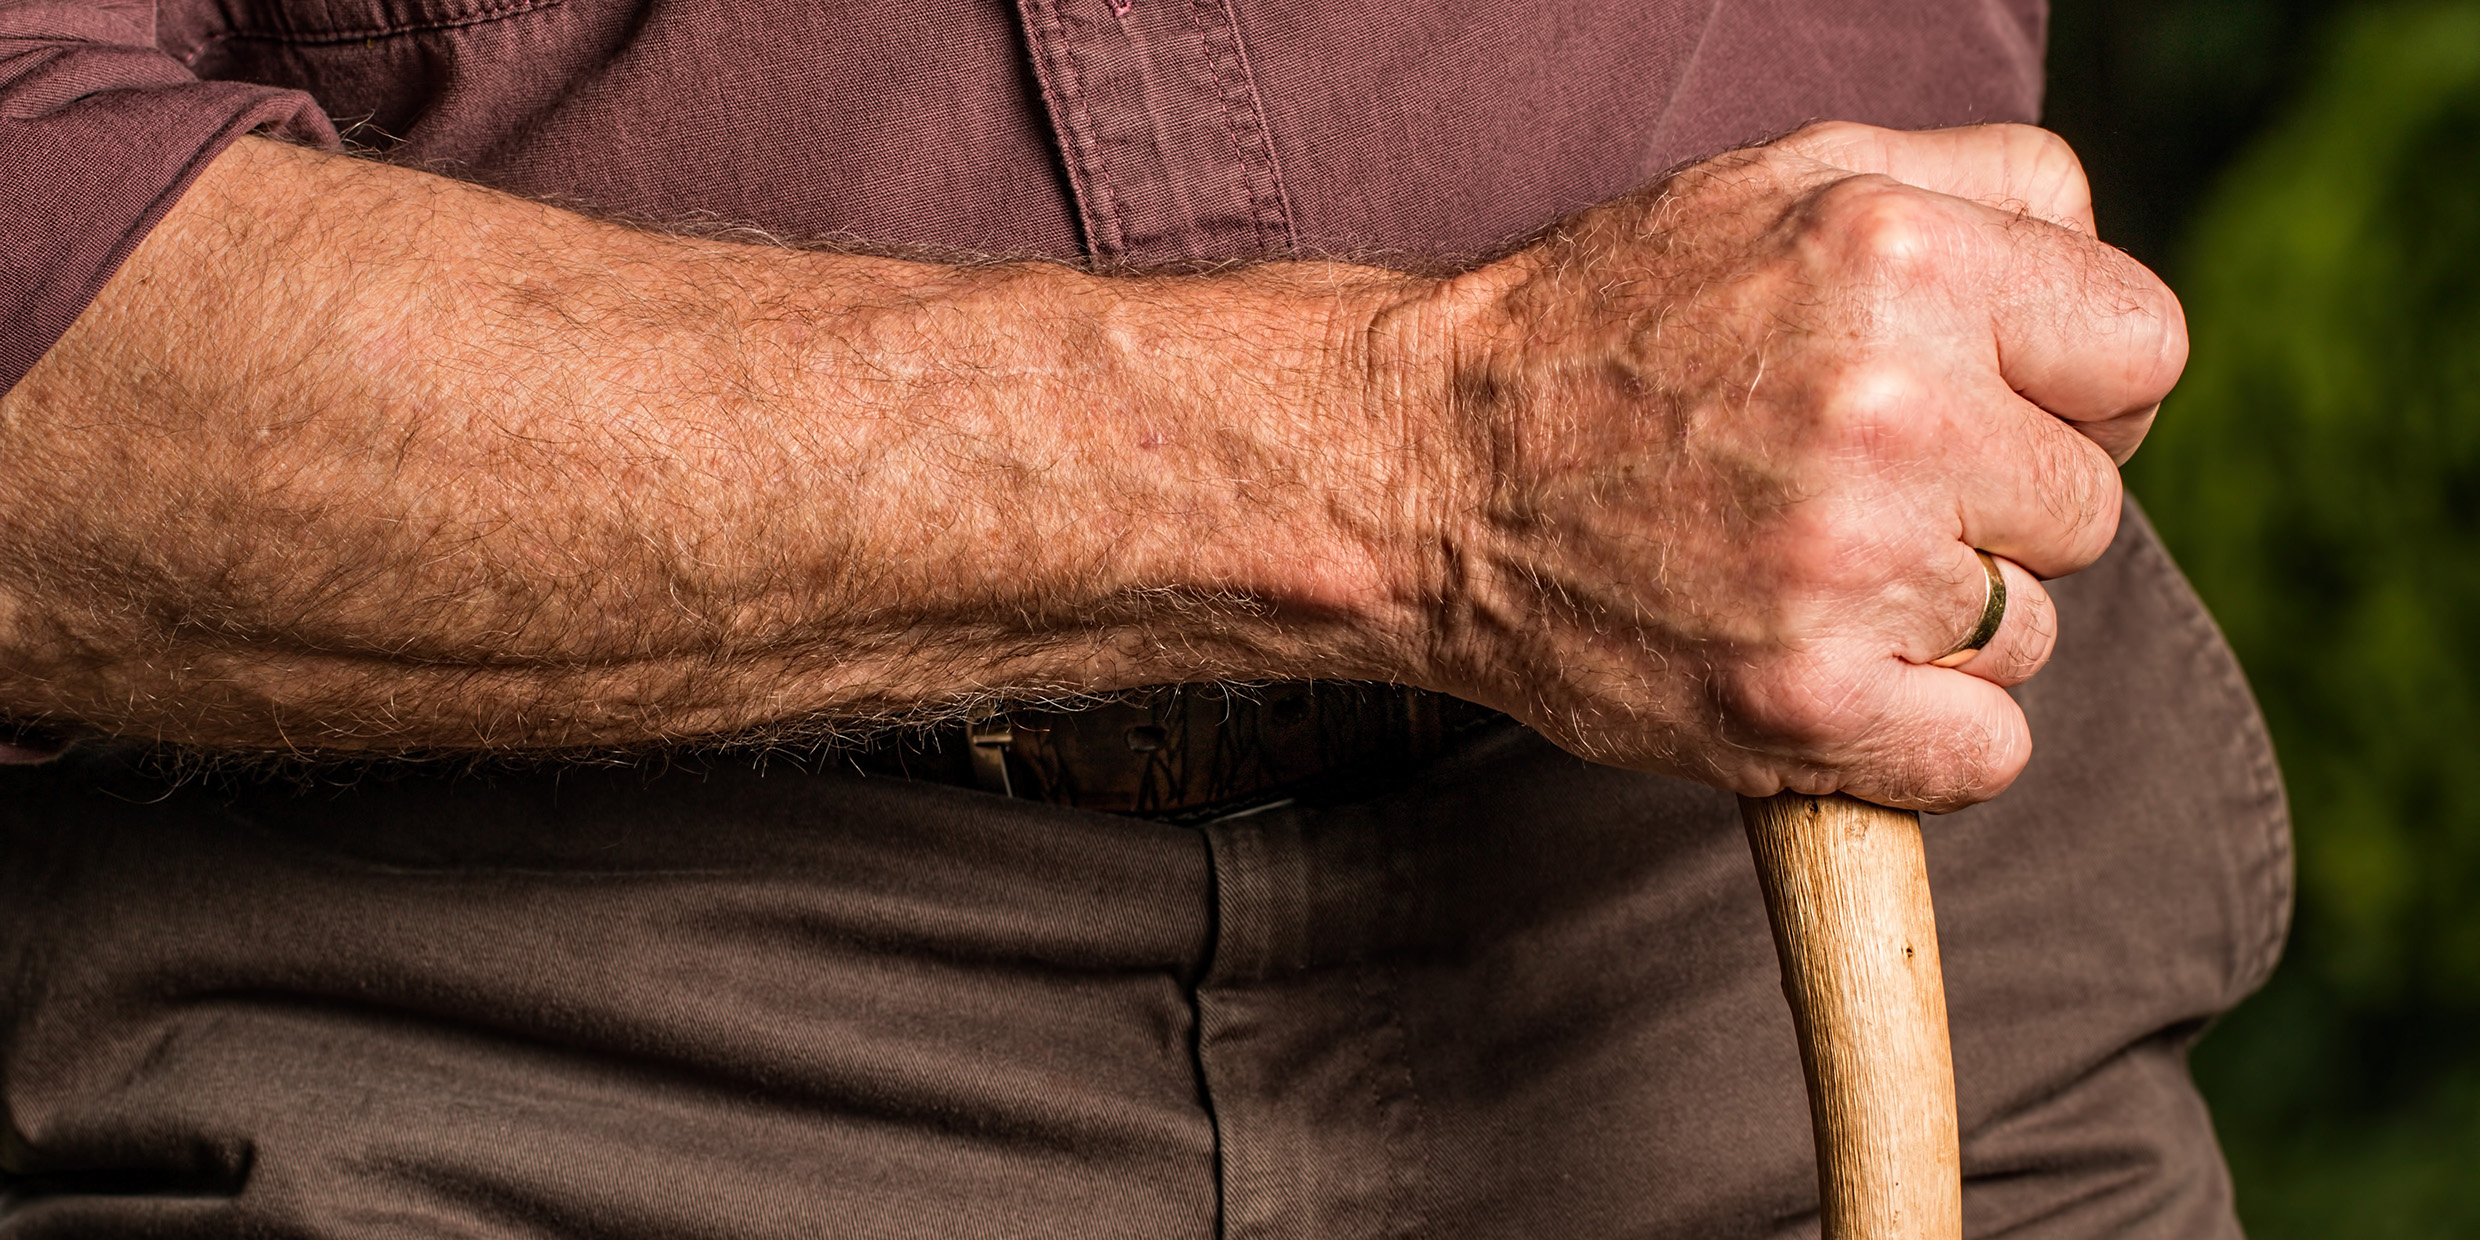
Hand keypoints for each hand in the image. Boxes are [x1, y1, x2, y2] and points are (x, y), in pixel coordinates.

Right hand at [1388, 123, 2187, 810]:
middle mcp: (1888, 408)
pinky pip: (1984, 753)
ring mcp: (1846, 567)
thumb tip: (2102, 276)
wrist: (1419, 465)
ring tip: (1802, 572)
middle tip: (1857, 494)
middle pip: (2089, 504)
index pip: (2143, 348)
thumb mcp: (1786, 178)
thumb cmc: (1602, 323)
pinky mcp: (1799, 704)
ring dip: (1940, 622)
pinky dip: (1920, 736)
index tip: (1993, 416)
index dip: (2077, 390)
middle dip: (1993, 507)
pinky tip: (1822, 669)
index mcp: (1900, 256)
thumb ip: (1983, 187)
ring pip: (2029, 632)